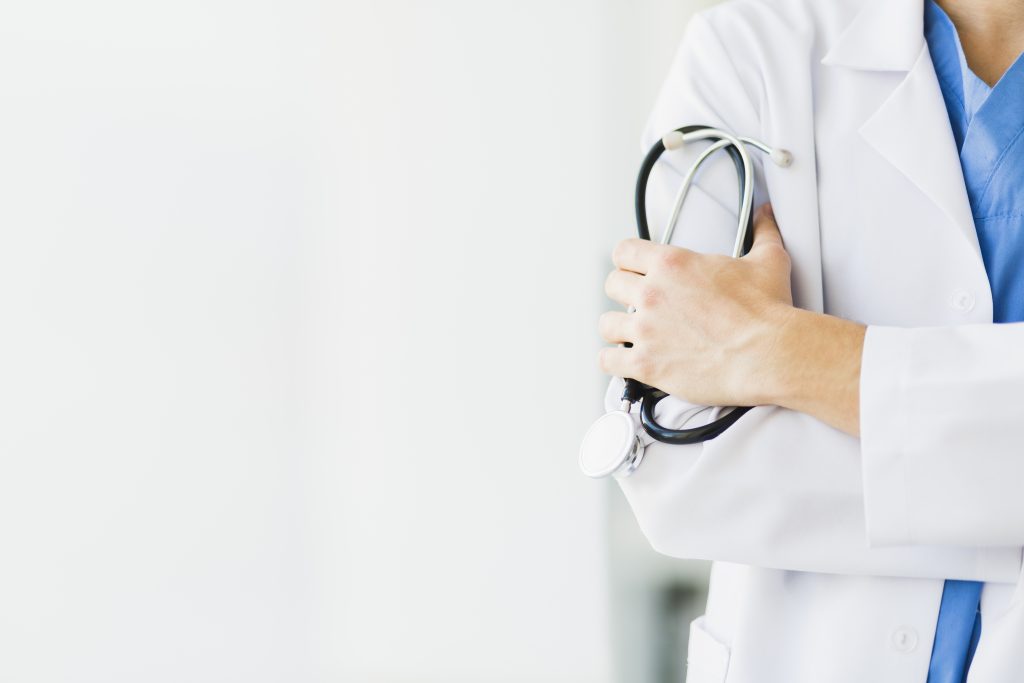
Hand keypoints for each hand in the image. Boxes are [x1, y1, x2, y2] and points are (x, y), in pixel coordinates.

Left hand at [598, 204, 795, 407]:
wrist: (767, 355)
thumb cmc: (767, 312)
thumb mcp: (768, 260)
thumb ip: (763, 232)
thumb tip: (765, 214)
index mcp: (672, 264)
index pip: (624, 251)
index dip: (628, 260)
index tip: (634, 268)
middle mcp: (652, 294)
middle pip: (612, 285)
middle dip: (623, 293)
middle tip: (637, 302)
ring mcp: (645, 330)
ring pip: (606, 324)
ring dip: (617, 329)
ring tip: (631, 334)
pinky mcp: (646, 364)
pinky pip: (608, 361)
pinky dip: (613, 362)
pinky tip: (624, 362)